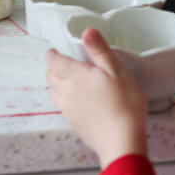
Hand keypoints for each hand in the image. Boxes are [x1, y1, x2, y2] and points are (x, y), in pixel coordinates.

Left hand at [45, 28, 148, 167]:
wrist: (121, 142)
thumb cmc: (124, 104)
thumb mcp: (117, 71)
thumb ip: (100, 51)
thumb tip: (87, 32)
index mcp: (76, 75)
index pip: (53, 61)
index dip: (52, 54)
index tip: (55, 51)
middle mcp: (67, 91)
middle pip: (50, 76)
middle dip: (53, 67)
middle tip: (62, 62)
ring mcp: (69, 109)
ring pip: (53, 91)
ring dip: (56, 83)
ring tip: (67, 79)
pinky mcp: (74, 123)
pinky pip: (61, 106)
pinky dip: (63, 98)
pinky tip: (76, 100)